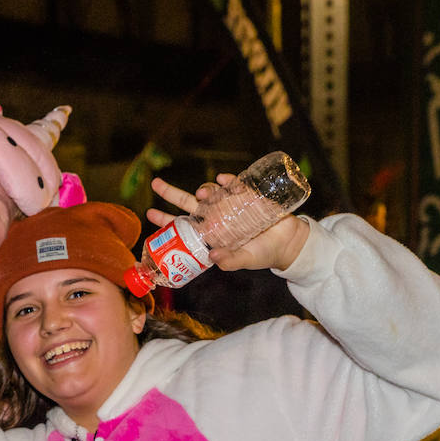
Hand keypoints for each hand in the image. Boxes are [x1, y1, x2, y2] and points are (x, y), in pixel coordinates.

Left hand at [149, 174, 308, 271]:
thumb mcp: (246, 259)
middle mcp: (216, 216)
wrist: (289, 242)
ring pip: (209, 192)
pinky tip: (225, 180)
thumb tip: (214, 256)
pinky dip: (228, 181)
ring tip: (202, 192)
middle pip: (188, 202)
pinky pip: (234, 184)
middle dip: (171, 193)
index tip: (150, 213)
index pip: (183, 225)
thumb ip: (231, 260)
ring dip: (204, 189)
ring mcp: (230, 204)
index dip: (166, 219)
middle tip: (156, 183)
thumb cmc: (264, 253)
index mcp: (211, 233)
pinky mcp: (247, 194)